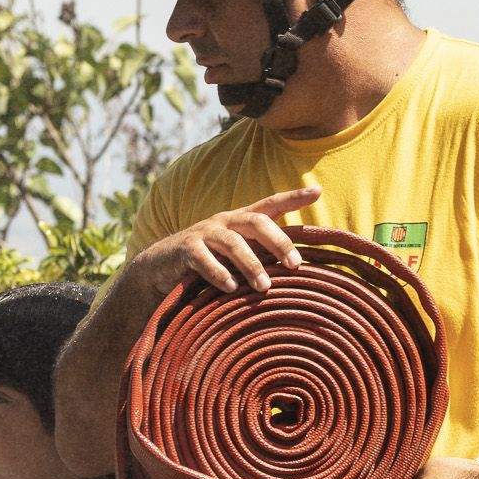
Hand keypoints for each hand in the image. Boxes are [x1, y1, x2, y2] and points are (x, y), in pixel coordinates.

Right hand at [129, 187, 318, 298]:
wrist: (161, 267)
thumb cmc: (209, 262)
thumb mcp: (236, 256)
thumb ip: (261, 256)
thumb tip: (298, 270)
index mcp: (241, 220)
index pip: (271, 204)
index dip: (293, 197)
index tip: (318, 190)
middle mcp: (225, 221)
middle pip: (256, 222)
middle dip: (278, 242)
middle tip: (295, 264)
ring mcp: (204, 233)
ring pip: (233, 243)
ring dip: (251, 264)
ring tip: (264, 286)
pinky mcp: (185, 249)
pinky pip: (203, 259)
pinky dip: (218, 274)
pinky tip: (231, 288)